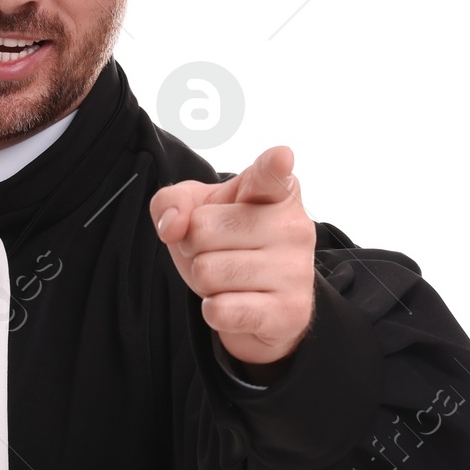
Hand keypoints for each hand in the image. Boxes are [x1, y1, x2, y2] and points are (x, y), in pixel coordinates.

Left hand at [149, 145, 315, 367]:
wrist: (261, 305)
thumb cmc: (228, 246)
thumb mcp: (196, 211)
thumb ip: (173, 201)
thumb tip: (173, 226)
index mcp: (276, 192)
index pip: (270, 175)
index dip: (273, 165)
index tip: (280, 157)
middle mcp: (294, 226)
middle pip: (202, 230)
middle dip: (194, 246)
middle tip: (219, 253)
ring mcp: (296, 270)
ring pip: (207, 272)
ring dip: (204, 281)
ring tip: (228, 279)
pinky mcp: (290, 312)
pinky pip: (220, 310)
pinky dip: (213, 310)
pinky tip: (235, 304)